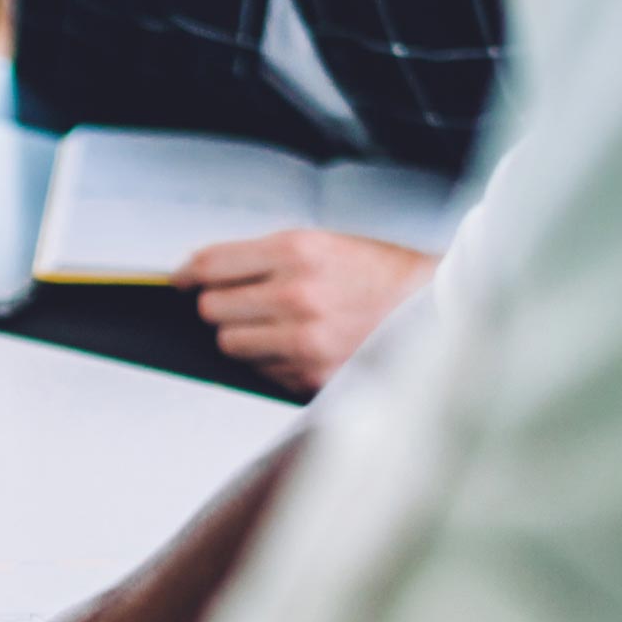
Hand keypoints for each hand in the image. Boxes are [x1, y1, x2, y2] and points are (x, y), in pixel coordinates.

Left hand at [172, 230, 436, 395]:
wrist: (440, 312)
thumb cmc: (384, 277)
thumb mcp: (327, 245)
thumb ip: (267, 258)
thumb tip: (206, 273)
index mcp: (299, 253)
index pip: (212, 264)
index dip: (188, 272)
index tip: (180, 279)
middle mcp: (297, 296)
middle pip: (212, 308)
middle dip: (220, 305)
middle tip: (242, 302)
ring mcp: (303, 340)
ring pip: (230, 343)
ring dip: (243, 335)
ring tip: (276, 326)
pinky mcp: (312, 376)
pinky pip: (261, 371)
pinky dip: (271, 361)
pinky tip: (300, 346)